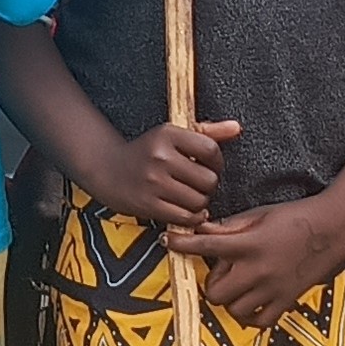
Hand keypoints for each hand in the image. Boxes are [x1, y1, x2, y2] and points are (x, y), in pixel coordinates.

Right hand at [84, 118, 235, 229]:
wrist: (108, 170)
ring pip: (199, 200)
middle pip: (209, 179)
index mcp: (168, 134)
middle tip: (198, 184)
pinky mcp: (148, 203)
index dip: (217, 162)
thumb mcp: (172, 135)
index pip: (210, 149)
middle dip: (209, 185)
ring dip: (200, 203)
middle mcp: (160, 156)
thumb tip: (236, 128)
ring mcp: (153, 181)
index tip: (210, 167)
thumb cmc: (146, 152)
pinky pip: (185, 217)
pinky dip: (191, 217)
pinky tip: (186, 210)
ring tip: (189, 196)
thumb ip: (207, 132)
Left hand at [169, 192, 344, 328]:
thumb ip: (229, 227)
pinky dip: (250, 314)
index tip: (168, 242)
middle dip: (212, 280)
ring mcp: (272, 289)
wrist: (333, 228)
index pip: (205, 246)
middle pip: (214, 290)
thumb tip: (201, 229)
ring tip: (239, 283)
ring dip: (230, 297)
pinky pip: (259, 320)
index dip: (182, 244)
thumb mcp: (258, 215)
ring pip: (233, 308)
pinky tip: (251, 300)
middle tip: (223, 268)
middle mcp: (258, 270)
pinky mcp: (286, 300)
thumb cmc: (294, 217)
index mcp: (249, 244)